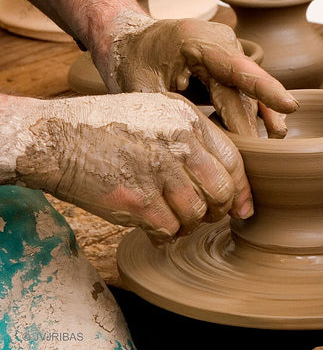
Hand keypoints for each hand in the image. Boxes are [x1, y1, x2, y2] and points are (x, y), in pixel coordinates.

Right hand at [4, 93, 251, 246]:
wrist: (53, 139)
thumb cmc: (103, 128)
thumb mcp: (153, 114)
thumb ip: (188, 139)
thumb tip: (219, 176)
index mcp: (186, 119)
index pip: (232, 160)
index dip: (241, 189)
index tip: (242, 208)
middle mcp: (178, 142)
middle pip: (221, 191)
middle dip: (218, 211)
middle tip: (205, 216)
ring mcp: (160, 171)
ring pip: (197, 214)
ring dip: (188, 224)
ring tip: (171, 219)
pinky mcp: (139, 199)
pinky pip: (170, 229)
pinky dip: (165, 234)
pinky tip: (153, 227)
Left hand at [107, 15, 298, 137]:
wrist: (131, 41)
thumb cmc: (133, 62)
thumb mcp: (145, 88)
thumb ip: (174, 112)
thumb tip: (200, 146)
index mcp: (199, 41)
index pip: (238, 69)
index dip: (265, 89)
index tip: (290, 105)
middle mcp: (221, 44)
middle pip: (243, 91)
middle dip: (251, 126)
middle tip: (259, 158)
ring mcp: (229, 54)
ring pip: (249, 93)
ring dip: (259, 120)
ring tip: (273, 145)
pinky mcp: (229, 67)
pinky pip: (247, 91)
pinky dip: (256, 111)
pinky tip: (270, 129)